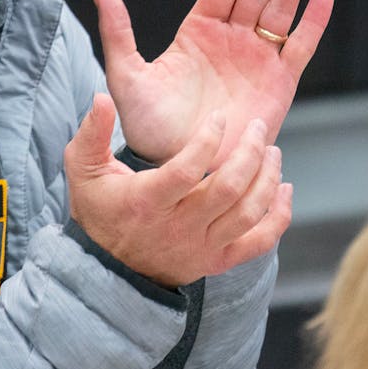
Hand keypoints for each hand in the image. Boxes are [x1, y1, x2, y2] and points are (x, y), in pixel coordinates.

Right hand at [64, 93, 292, 288]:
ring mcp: (201, 247)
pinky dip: (279, 217)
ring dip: (267, 180)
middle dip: (250, 154)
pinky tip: (284, 189)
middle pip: (228, 191)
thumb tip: (101, 98)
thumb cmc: (99, 211)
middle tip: (258, 129)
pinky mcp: (217, 261)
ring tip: (272, 152)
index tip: (219, 117)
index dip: (207, 141)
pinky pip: (259, 243)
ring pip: (248, 214)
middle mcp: (178, 227)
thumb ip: (91, 132)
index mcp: (147, 202)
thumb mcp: (83, 170)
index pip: (186, 171)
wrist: (108, 270)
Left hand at [93, 0, 333, 162]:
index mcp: (198, 31)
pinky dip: (312, 23)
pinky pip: (299, 47)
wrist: (181, 165)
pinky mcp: (279, 83)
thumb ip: (118, 34)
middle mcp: (230, 39)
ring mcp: (256, 59)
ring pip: (279, 11)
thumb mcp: (127, 77)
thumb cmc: (149, 125)